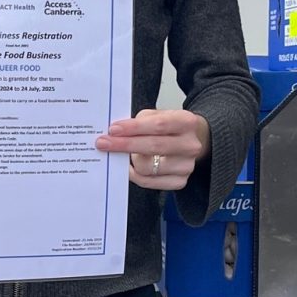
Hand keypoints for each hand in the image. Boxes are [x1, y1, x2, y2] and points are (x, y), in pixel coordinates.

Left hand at [95, 109, 209, 190]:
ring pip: (147, 167)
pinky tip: (129, 167)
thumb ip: (140, 121)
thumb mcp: (159, 115)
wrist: (193, 141)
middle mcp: (190, 145)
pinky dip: (135, 175)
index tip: (113, 130)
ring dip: (131, 160)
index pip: (158, 125)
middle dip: (124, 145)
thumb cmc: (170, 127)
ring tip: (125, 154)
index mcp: (186, 122)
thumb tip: (115, 132)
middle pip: (153, 147)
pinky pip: (149, 182)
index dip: (133, 128)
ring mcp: (187, 166)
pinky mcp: (180, 182)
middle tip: (103, 143)